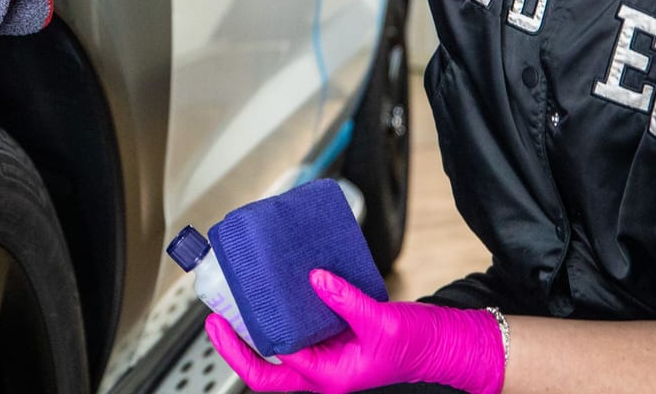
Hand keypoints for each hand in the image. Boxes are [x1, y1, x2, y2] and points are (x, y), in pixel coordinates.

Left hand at [206, 270, 504, 393]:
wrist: (439, 343)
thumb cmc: (415, 343)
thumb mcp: (381, 320)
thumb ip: (347, 301)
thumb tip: (316, 279)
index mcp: (330, 376)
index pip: (278, 364)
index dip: (251, 343)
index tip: (231, 317)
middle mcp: (323, 370)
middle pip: (267, 372)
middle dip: (236, 350)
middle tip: (216, 320)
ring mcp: (325, 356)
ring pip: (278, 352)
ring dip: (254, 333)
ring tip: (234, 305)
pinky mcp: (331, 340)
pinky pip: (298, 332)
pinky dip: (281, 317)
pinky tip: (273, 295)